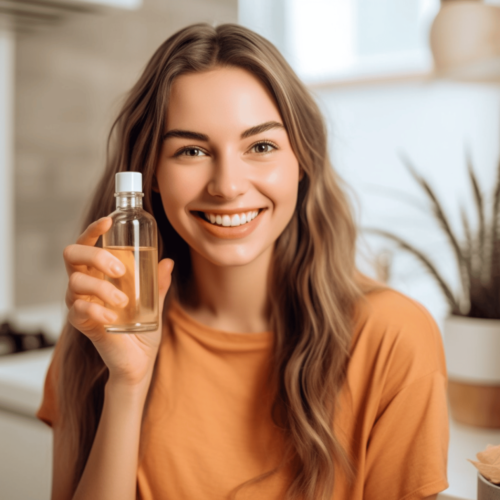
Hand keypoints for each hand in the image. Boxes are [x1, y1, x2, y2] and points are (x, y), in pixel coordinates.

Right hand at [63, 216, 173, 387]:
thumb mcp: (155, 302)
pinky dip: (96, 310)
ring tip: (123, 302)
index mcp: (99, 273)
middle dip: (96, 255)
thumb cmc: (142, 328)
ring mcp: (80, 302)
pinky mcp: (80, 323)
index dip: (93, 230)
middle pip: (72, 255)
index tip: (109, 221)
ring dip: (101, 288)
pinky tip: (112, 317)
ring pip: (75, 282)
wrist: (139, 361)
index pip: (87, 244)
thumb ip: (159, 283)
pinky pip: (78, 310)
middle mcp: (85, 284)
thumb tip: (168, 262)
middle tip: (121, 269)